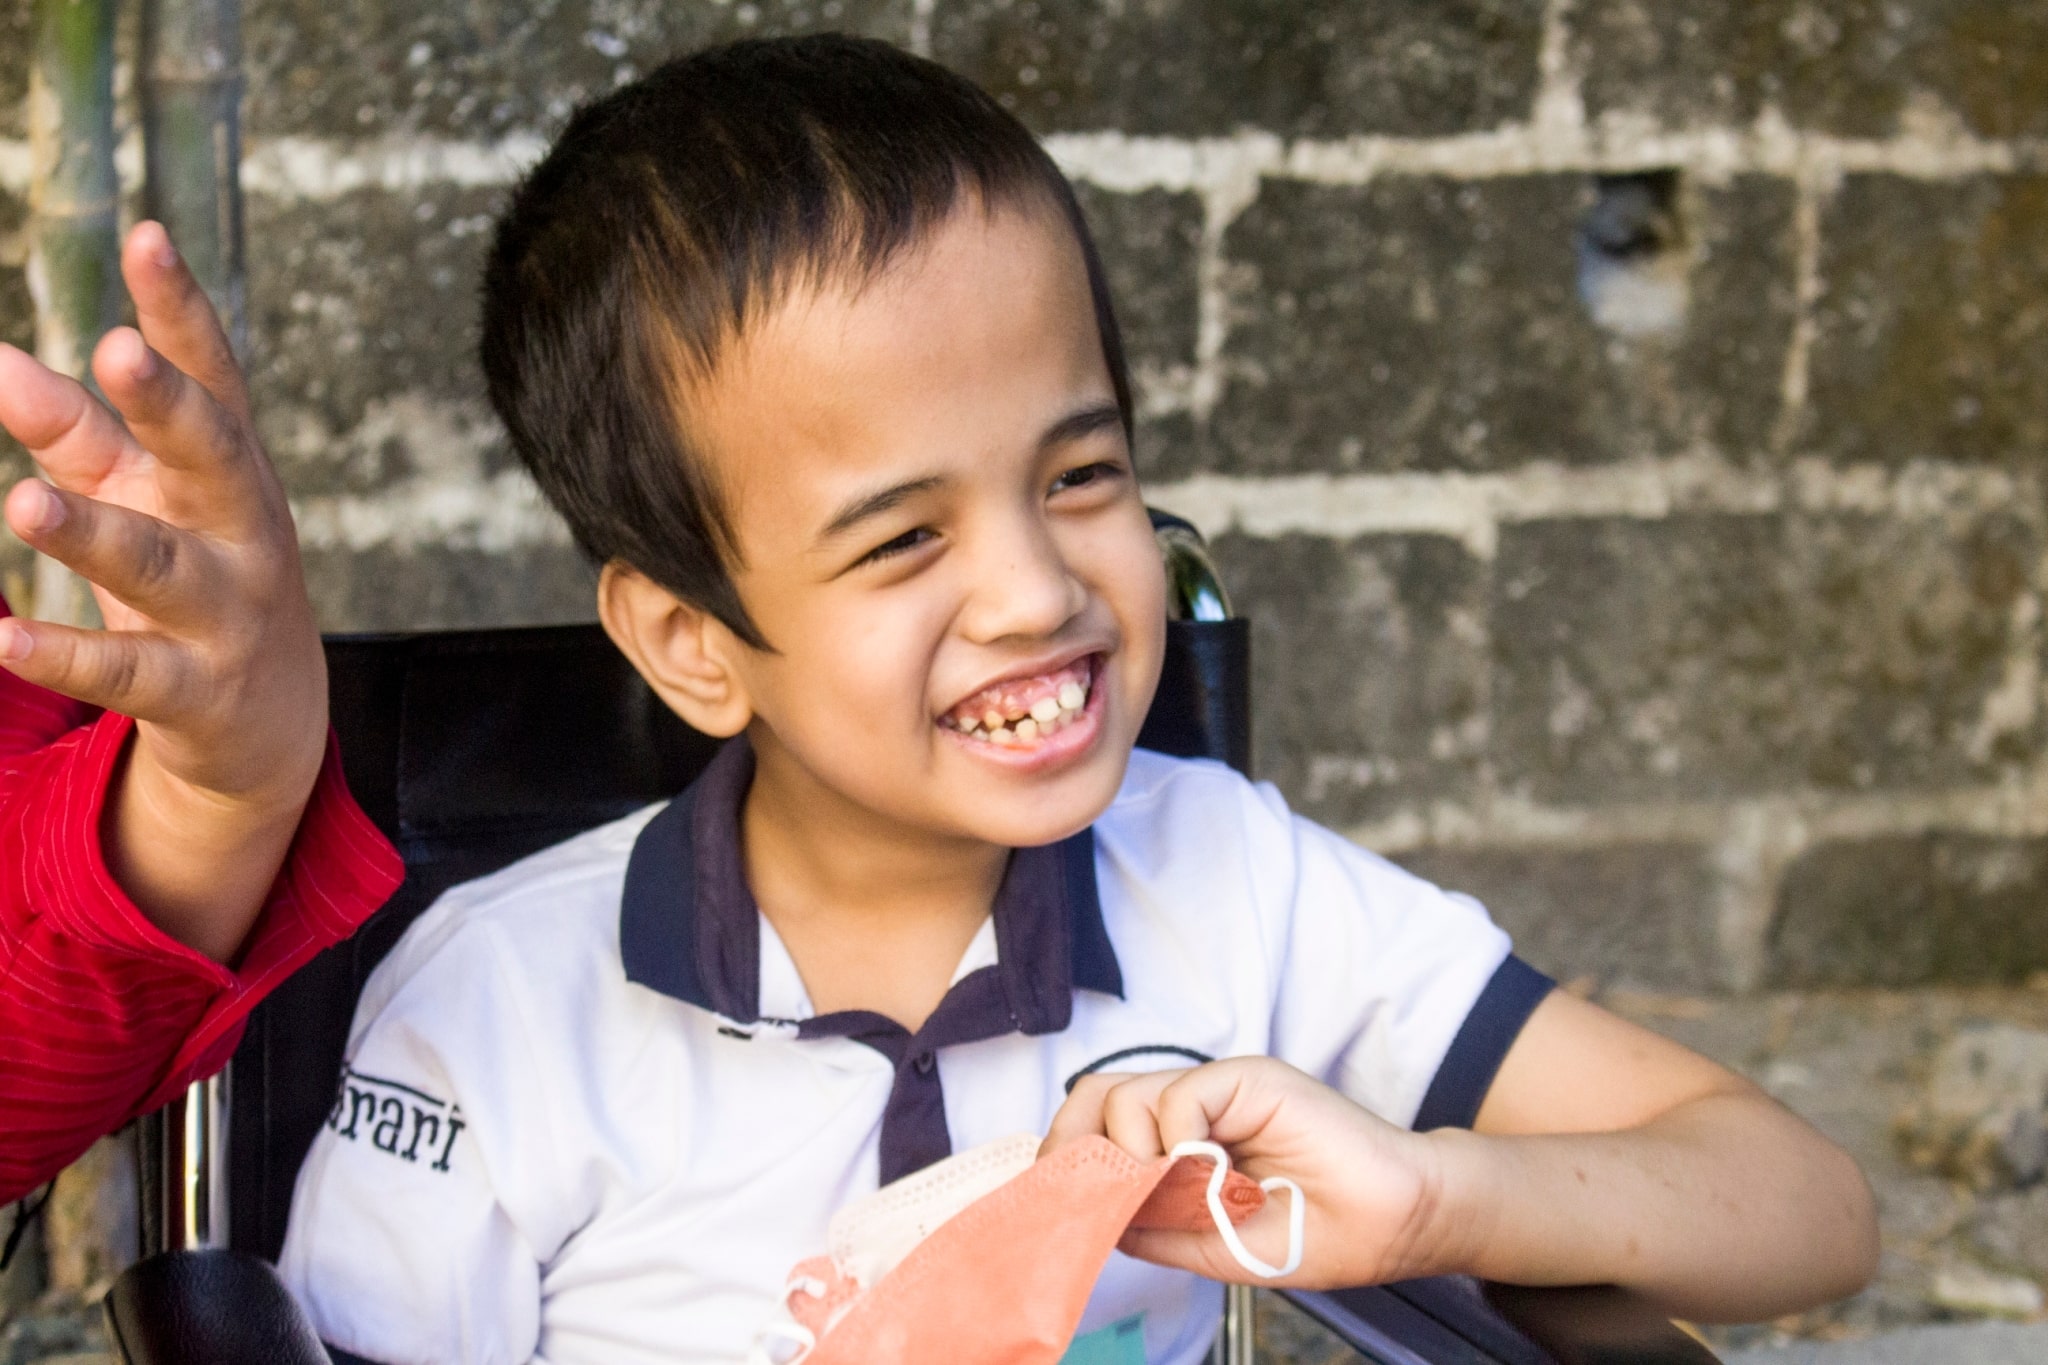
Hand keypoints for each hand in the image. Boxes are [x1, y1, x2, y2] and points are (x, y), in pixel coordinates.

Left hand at [0, 221, 326, 960]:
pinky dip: (63, 655)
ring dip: (93, 535)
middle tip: (117, 349)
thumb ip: (73, 430)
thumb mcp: (141, 495)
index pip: (214, 377)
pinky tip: (0, 639)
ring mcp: (228, 612)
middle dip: (170, 405)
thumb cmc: (195, 573)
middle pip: (212, 456)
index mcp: (230, 468)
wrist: (270, 722)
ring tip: (23, 503)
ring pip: (159, 566)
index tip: (148, 237)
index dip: (181, 310)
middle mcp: (244, 530)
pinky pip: (127, 673)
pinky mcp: (199, 691)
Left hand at [1042, 1058, 1459, 1289]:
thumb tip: (1084, 1211)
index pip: (1097, 1128)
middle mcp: (1189, 1109)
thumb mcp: (1210, 1244)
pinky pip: (1179, 1099)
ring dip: (1135, 1158)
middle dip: (1076, 1147)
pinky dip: (1180, 1144)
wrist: (1390, 1222)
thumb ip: (1150, 1225)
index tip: (1058, 1202)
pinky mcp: (1245, 1077)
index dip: (1068, 1159)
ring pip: (1124, 1098)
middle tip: (1096, 1193)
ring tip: (1180, 1192)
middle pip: (1095, 1098)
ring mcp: (1215, 1090)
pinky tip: (1216, 1175)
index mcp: (1177, 1145)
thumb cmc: (1314, 1232)